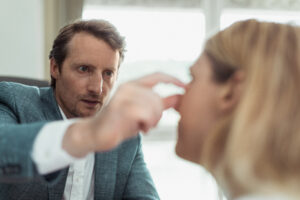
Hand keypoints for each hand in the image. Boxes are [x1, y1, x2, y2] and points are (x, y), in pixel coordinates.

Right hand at [63, 72, 184, 156]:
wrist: (95, 134)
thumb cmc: (120, 123)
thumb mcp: (143, 112)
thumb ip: (160, 104)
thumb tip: (180, 96)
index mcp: (133, 85)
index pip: (157, 75)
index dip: (173, 79)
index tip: (186, 86)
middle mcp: (128, 87)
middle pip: (157, 97)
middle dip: (159, 114)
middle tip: (150, 124)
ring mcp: (123, 96)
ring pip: (154, 106)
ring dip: (153, 121)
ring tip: (144, 126)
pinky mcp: (120, 107)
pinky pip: (146, 114)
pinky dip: (147, 124)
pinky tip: (141, 129)